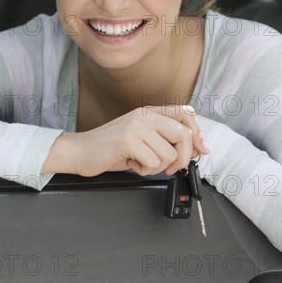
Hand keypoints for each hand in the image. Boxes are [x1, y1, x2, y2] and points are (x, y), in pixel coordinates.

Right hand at [42, 105, 209, 176]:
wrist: (80, 151)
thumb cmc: (112, 149)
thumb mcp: (143, 141)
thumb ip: (166, 141)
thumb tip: (197, 148)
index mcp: (149, 112)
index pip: (185, 113)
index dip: (198, 132)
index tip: (201, 149)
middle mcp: (144, 115)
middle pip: (183, 134)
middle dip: (183, 157)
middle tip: (170, 167)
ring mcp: (136, 126)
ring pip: (169, 153)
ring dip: (158, 167)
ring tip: (141, 163)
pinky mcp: (128, 139)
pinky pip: (153, 162)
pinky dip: (145, 170)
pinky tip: (132, 164)